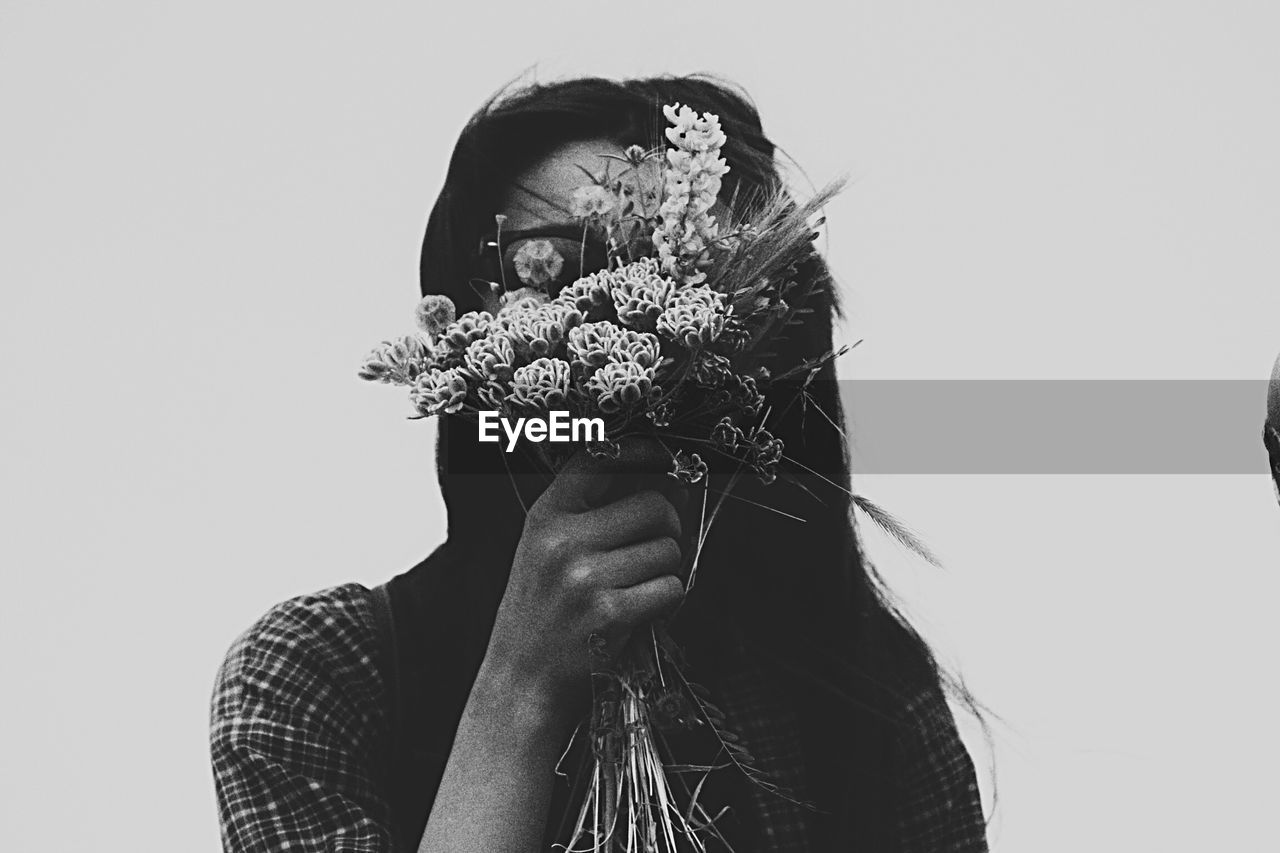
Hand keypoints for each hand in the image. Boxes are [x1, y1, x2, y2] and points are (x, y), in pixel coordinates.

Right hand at [480, 439, 687, 725]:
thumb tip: (668, 481)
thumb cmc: (541, 617)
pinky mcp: (609, 613)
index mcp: (546, 516)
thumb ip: (593, 514)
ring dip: (668, 570)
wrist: (520, 684)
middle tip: (657, 549)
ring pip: (669, 548)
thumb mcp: (547, 552)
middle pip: (654, 504)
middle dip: (670, 527)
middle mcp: (562, 539)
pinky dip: (667, 601)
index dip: (644, 452)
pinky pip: (670, 588)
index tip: (667, 457)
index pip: (602, 459)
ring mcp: (584, 576)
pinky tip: (640, 612)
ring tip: (638, 588)